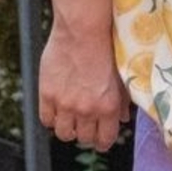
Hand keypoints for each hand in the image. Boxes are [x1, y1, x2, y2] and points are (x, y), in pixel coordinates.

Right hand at [38, 20, 129, 151]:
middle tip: (86, 124)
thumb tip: (124, 117)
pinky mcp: (47, 95)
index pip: (104, 140)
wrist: (83, 29)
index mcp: (108, 107)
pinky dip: (52, 118)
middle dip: (86, 134)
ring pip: (64, 134)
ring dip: (69, 129)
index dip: (103, 141)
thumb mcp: (122, 74)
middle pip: (84, 139)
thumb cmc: (107, 46)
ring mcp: (65, 104)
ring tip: (71, 118)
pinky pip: (46, 120)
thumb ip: (124, 98)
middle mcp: (86, 110)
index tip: (101, 137)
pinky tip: (57, 109)